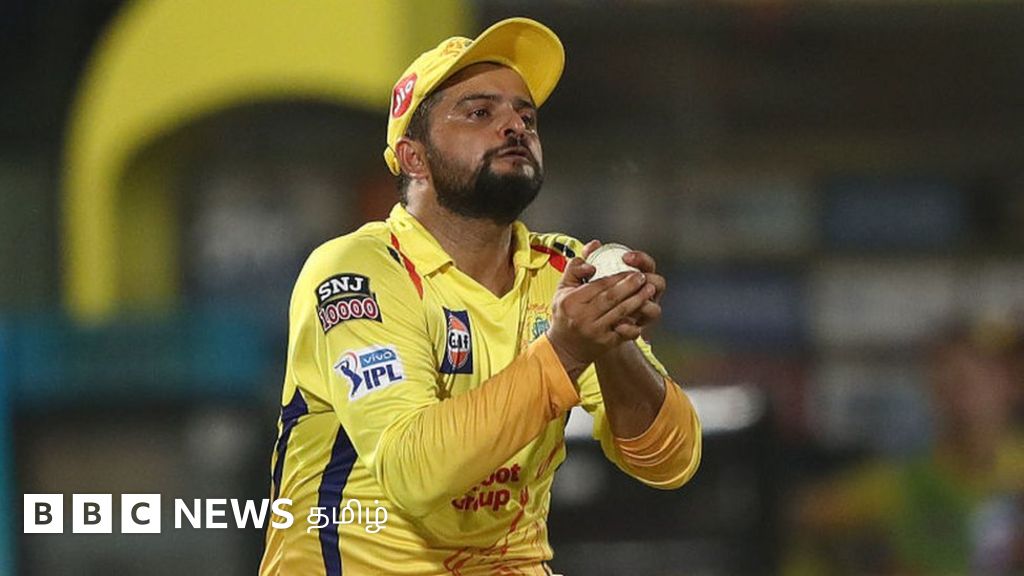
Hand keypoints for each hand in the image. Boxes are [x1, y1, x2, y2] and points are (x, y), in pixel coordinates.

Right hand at [546, 241, 655, 378]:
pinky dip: (635, 323)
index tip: (631, 269)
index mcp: (572, 301)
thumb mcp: (562, 289)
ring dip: (637, 300)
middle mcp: (582, 317)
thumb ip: (576, 267)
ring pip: (620, 313)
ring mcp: (595, 332)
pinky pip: (624, 332)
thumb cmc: (564, 315)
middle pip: (611, 297)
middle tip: (643, 277)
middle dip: (630, 286)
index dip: (617, 276)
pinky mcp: (605, 344)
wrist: (563, 349)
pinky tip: (644, 314)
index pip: (599, 285)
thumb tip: (594, 247)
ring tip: (649, 290)